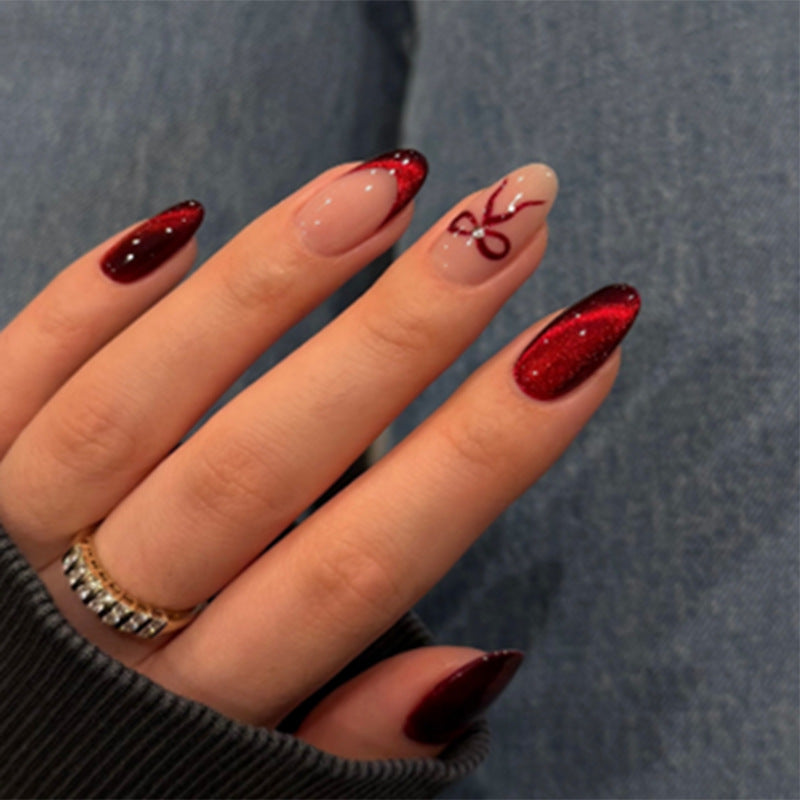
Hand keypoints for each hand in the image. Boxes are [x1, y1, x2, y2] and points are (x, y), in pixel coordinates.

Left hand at [0, 150, 638, 758]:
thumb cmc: (119, 762)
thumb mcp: (245, 786)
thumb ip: (349, 743)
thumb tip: (478, 670)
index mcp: (196, 704)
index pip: (364, 561)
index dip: (484, 453)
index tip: (583, 342)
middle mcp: (95, 626)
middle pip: (264, 464)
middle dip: (402, 335)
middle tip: (509, 217)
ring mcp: (7, 542)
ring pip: (139, 401)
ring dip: (266, 285)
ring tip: (382, 185)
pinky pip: (11, 376)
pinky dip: (87, 301)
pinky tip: (178, 223)